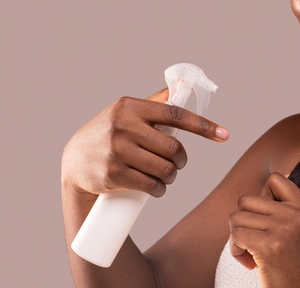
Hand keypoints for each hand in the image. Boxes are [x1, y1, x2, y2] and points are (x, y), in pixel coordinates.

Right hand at [61, 89, 228, 198]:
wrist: (75, 161)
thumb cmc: (109, 134)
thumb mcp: (126, 113)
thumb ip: (154, 102)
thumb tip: (182, 86)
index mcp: (130, 107)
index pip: (175, 114)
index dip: (203, 125)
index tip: (224, 135)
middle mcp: (123, 126)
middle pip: (174, 148)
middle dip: (181, 159)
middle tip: (177, 163)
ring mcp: (117, 150)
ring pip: (165, 169)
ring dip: (172, 177)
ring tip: (166, 176)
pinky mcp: (113, 174)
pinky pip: (151, 185)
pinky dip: (160, 190)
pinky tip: (157, 188)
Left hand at [228, 173, 299, 287]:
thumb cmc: (297, 271)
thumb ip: (283, 211)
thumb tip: (253, 196)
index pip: (275, 179)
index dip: (261, 199)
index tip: (267, 223)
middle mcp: (298, 214)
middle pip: (246, 200)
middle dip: (243, 223)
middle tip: (256, 245)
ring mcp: (285, 229)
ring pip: (236, 217)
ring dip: (237, 239)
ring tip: (253, 256)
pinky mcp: (271, 246)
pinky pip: (235, 235)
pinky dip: (236, 251)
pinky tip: (251, 265)